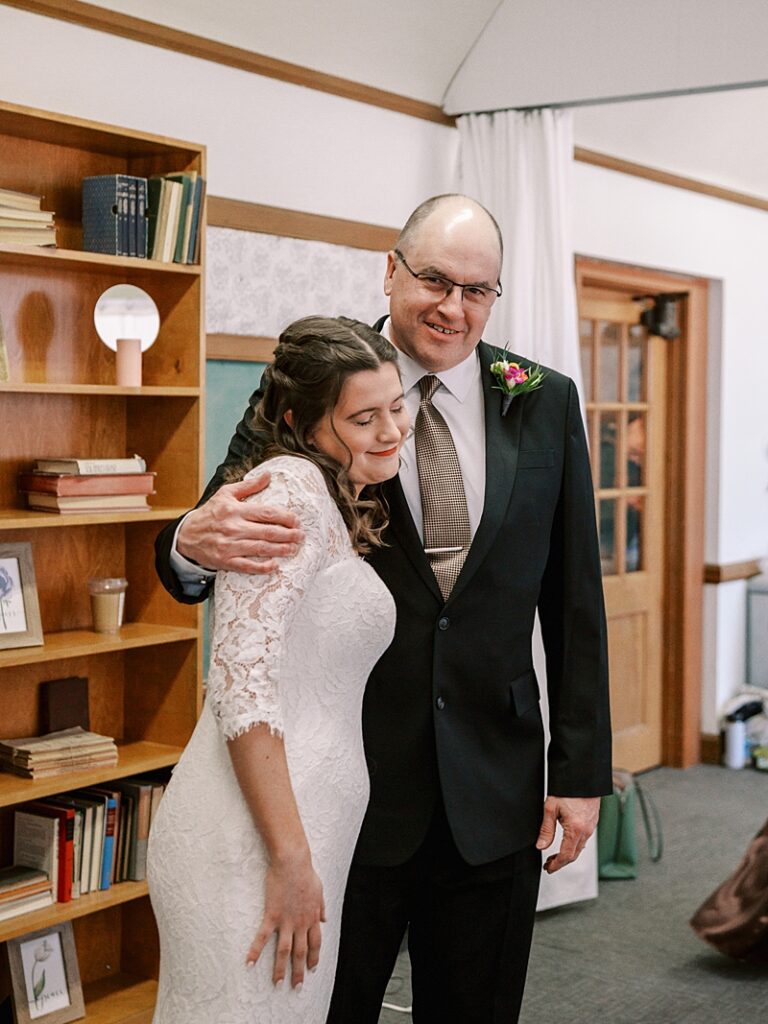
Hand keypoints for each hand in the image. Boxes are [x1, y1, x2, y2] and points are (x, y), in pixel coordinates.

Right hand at [177, 472, 303, 573]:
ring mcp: (229, 545)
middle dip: (288, 535)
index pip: (266, 513)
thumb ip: (248, 486)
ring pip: (260, 549)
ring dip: (280, 550)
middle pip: (267, 532)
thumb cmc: (210, 513)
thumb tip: (268, 475)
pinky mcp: (225, 561)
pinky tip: (275, 565)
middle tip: (301, 536)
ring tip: (294, 549)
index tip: (296, 520)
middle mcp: (233, 527)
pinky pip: (247, 566)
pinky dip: (262, 567)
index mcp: (234, 509)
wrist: (186, 536)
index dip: (285, 517)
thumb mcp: (225, 494)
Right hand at [246, 853, 324, 987]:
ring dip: (281, 969)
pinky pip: (262, 937)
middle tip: (297, 987)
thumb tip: (326, 919)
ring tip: (277, 984)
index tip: (312, 969)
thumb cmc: (305, 873)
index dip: (314, 957)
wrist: (292, 862)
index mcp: (313, 916)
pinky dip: (255, 952)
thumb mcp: (319, 890)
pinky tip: (249, 964)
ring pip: (284, 951)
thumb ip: (322, 907)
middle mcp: (301, 923)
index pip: (315, 943)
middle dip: (299, 971)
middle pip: (301, 952)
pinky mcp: (272, 915)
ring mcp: (286, 920)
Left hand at [536, 795, 600, 873]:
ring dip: (567, 854)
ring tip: (554, 856)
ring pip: (580, 848)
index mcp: (575, 829)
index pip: (566, 855)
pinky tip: (566, 843)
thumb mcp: (551, 808)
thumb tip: (541, 846)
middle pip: (574, 855)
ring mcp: (591, 827)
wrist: (583, 777)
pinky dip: (574, 846)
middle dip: (561, 862)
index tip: (548, 868)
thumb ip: (546, 829)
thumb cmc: (567, 789)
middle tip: (549, 865)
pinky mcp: (592, 822)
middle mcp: (586, 831)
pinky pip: (584, 839)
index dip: (556, 865)